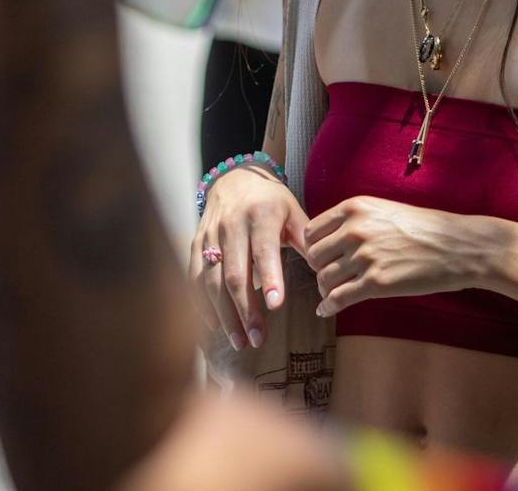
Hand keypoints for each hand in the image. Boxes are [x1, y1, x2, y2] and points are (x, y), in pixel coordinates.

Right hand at [190, 166, 309, 351]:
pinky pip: (194, 278)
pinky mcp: (195, 244)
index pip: (264, 251)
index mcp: (261, 216)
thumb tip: (323, 272)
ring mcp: (209, 236)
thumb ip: (305, 240)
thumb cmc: (270, 201)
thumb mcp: (293, 212)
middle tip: (257, 339)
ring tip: (239, 340)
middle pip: (234, 273)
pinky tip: (214, 325)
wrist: (235, 178)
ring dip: (223, 314)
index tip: (277, 306)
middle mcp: (231, 225)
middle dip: (245, 310)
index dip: (270, 278)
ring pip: (211, 281)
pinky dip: (202, 304)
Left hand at [304, 197, 481, 317]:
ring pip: (324, 279)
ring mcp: (364, 257)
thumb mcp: (385, 211)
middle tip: (330, 276)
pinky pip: (338, 299)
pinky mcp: (375, 283)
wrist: (456, 246)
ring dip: (326, 290)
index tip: (322, 257)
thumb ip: (357, 221)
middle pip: (314, 257)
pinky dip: (328, 307)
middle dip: (319, 269)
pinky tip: (326, 311)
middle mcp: (354, 230)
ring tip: (334, 294)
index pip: (312, 231)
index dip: (314, 247)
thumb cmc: (426, 228)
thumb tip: (334, 239)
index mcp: (355, 208)